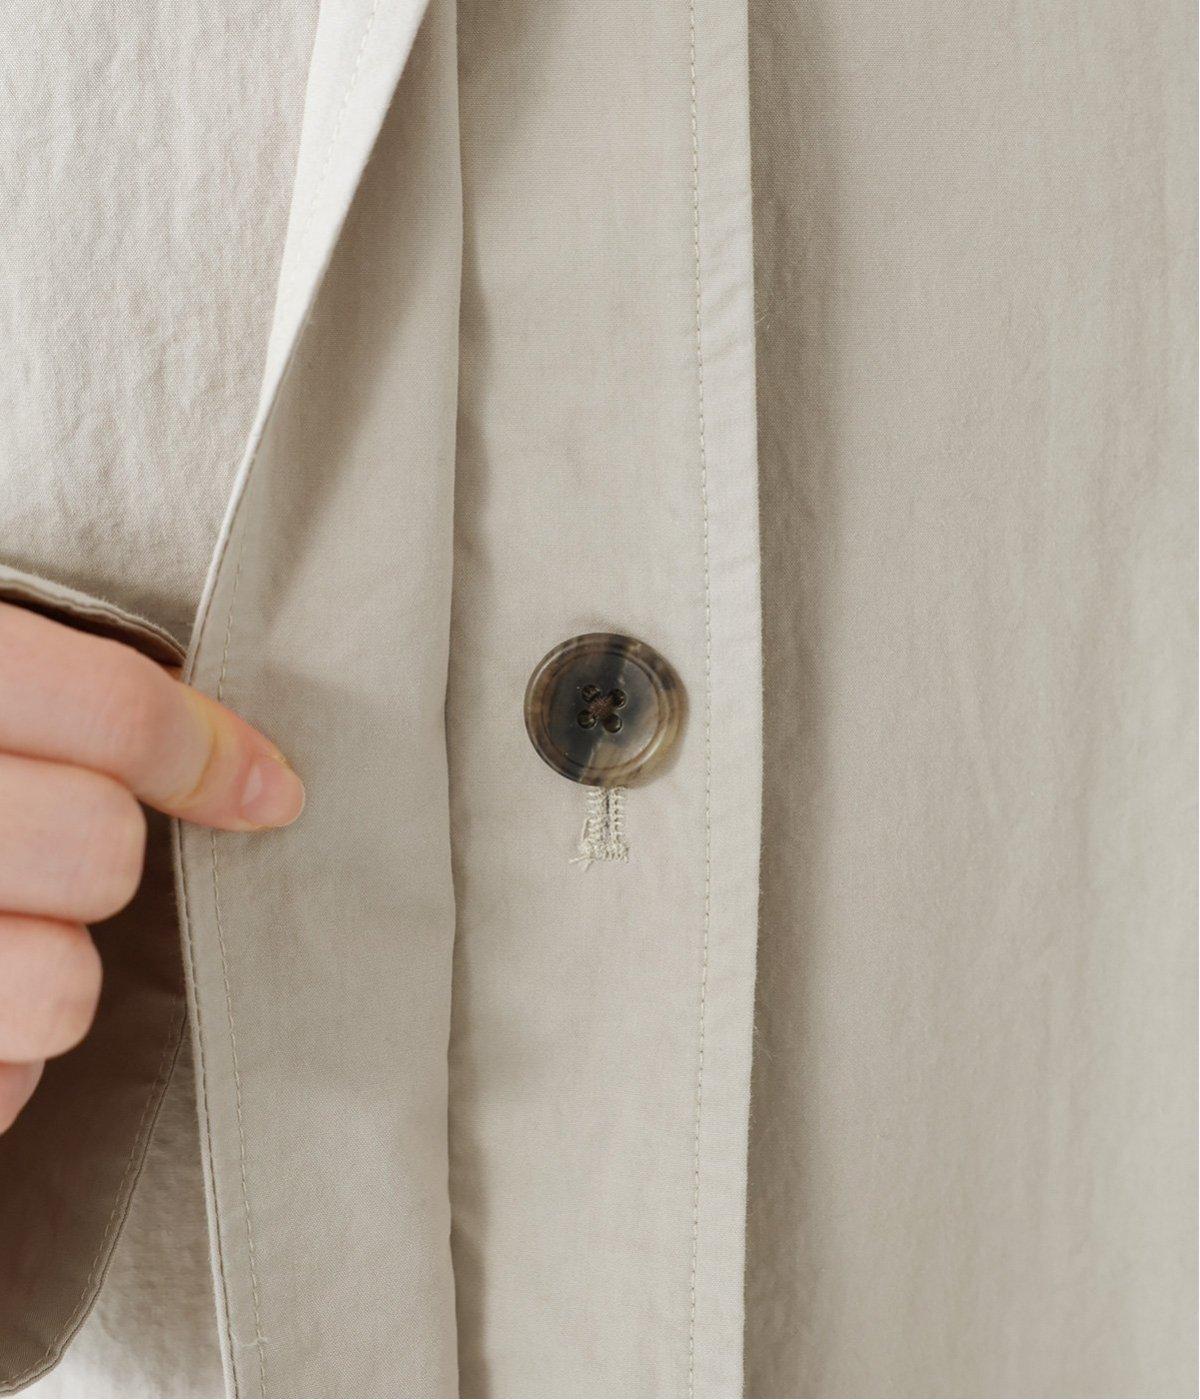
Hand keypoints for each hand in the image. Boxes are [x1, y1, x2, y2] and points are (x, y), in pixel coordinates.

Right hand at [0, 602, 304, 1131]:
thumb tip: (264, 784)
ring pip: (63, 991)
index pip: (111, 712)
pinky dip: (0, 1068)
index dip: (209, 755)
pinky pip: (1, 1091)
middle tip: (52, 841)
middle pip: (100, 850)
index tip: (265, 790)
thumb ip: (51, 690)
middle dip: (104, 853)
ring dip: (52, 972)